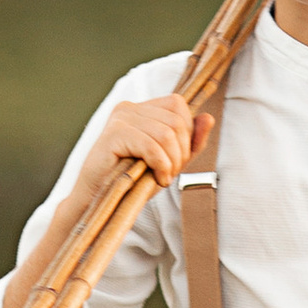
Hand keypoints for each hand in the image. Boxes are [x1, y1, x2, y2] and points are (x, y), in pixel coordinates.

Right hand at [92, 94, 208, 193]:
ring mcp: (120, 119)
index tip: (176, 160)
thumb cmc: (133, 181)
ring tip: (162, 178)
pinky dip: (161, 166)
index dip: (186, 134)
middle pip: (175, 120)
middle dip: (181, 152)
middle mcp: (129, 107)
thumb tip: (208, 118)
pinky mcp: (113, 134)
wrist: (98, 202)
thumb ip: (191, 142)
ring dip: (171, 162)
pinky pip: (152, 146)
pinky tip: (157, 179)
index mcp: (141, 108)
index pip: (178, 105)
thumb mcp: (169, 160)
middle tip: (169, 174)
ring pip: (166, 134)